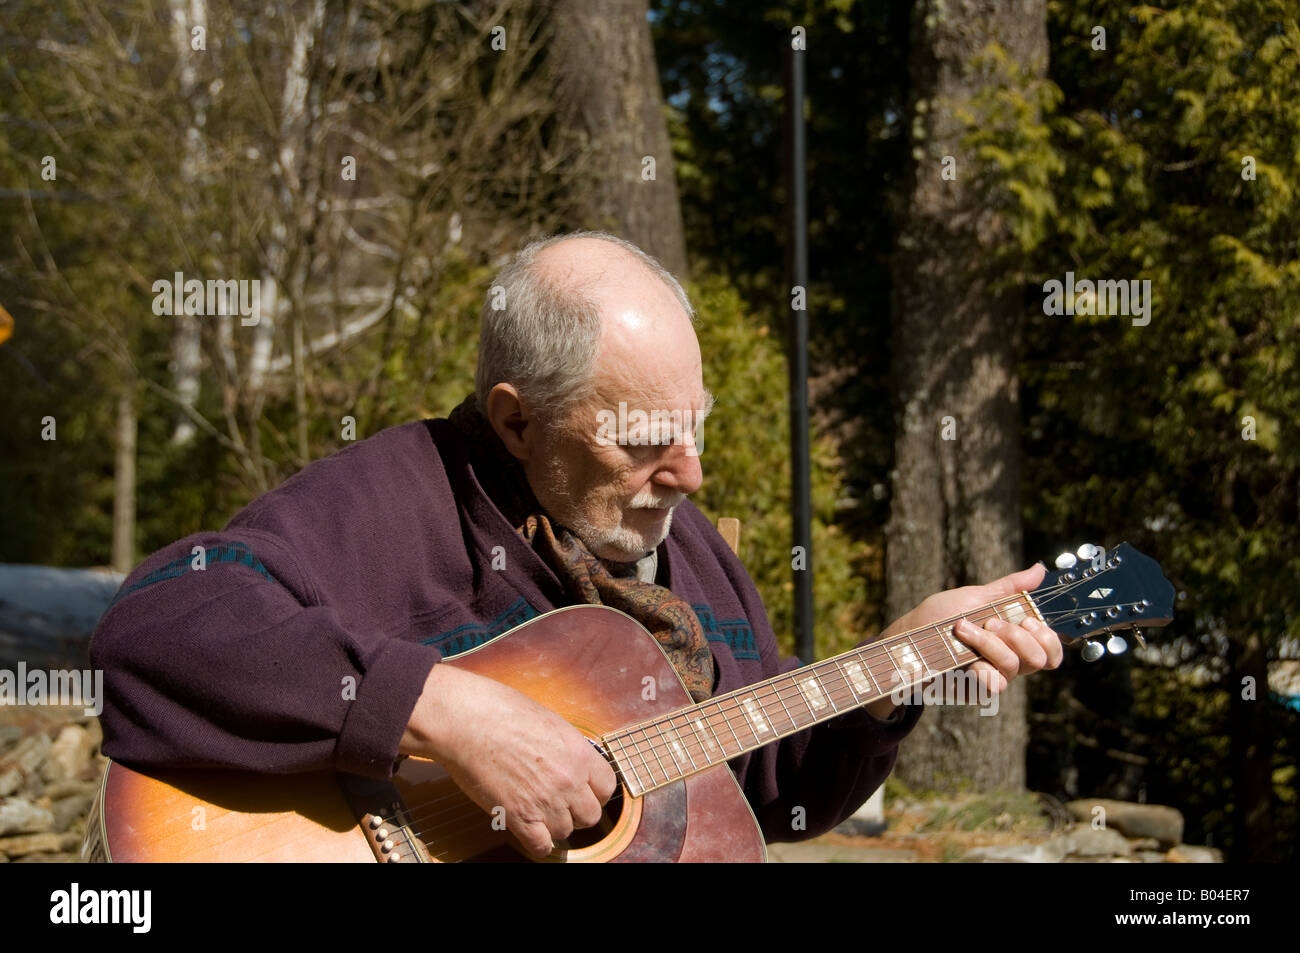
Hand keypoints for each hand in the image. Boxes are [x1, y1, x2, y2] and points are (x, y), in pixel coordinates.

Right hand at [400, 664, 616, 857]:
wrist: (468, 721)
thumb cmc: (501, 711)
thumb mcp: (549, 721)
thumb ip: (566, 747)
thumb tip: (570, 760)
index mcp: (579, 752)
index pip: (608, 786)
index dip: (596, 792)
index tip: (585, 792)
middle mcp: (569, 780)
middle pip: (590, 815)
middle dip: (577, 812)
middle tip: (560, 804)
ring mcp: (545, 801)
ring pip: (565, 832)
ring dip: (553, 825)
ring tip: (538, 811)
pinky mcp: (519, 817)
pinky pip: (541, 847)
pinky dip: (537, 844)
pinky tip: (530, 832)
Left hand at [869, 563, 1063, 711]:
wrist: (906, 637)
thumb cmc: (939, 617)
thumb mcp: (975, 596)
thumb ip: (1009, 587)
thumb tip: (1040, 569)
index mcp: (1014, 639)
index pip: (1051, 650)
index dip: (1048, 637)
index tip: (1026, 620)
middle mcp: (1008, 660)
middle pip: (1039, 659)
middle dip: (1016, 635)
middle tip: (990, 621)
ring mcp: (992, 676)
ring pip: (1014, 666)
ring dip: (988, 642)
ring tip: (961, 630)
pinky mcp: (974, 691)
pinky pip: (994, 684)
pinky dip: (982, 667)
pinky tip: (966, 658)